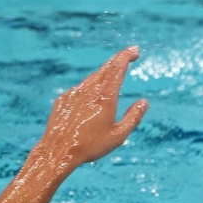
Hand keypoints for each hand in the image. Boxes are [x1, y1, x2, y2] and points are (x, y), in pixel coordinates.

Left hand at [37, 46, 148, 169]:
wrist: (58, 152)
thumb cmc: (90, 146)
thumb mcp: (119, 136)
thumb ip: (134, 117)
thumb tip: (144, 102)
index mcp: (105, 98)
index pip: (117, 69)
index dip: (126, 57)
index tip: (135, 51)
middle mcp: (89, 91)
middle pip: (105, 68)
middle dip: (119, 59)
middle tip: (130, 54)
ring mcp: (74, 93)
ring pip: (92, 78)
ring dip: (105, 73)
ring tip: (113, 74)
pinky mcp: (63, 99)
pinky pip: (80, 90)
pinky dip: (90, 88)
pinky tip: (92, 99)